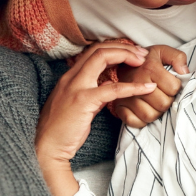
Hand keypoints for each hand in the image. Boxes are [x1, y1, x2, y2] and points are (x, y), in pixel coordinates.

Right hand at [35, 42, 156, 195]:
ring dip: (127, 56)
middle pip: (98, 49)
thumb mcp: (79, 105)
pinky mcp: (84, 101)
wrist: (47, 148)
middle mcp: (71, 77)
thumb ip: (94, 92)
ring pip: (102, 58)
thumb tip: (110, 84)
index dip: (114, 48)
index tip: (132, 54)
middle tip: (142, 54)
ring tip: (144, 61)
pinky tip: (147, 88)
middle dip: (123, 47)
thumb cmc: (62, 129)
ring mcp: (76, 87)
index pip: (93, 51)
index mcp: (70, 77)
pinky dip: (133, 86)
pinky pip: (113, 89)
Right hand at [111, 45, 188, 127]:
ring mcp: (127, 96)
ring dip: (157, 112)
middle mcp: (137, 83)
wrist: (124, 63)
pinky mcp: (120, 107)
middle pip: (163, 104)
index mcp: (150, 68)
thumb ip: (178, 57)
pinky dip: (142, 121)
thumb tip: (184, 72)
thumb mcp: (163, 52)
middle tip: (164, 95)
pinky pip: (134, 122)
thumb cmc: (147, 60)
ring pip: (150, 116)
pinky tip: (145, 110)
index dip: (176, 87)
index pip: (173, 88)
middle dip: (168, 101)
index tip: (170, 84)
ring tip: (156, 103)